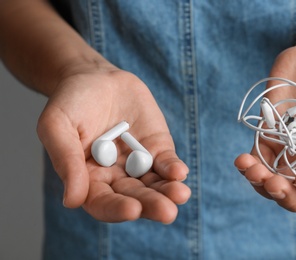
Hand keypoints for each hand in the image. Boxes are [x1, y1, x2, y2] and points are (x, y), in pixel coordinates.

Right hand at [37, 65, 189, 222]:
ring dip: (168, 192)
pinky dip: (173, 168)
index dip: (116, 208)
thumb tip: (72, 200)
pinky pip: (167, 162)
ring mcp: (139, 164)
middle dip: (151, 205)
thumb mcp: (58, 126)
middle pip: (134, 198)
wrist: (95, 78)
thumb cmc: (70, 103)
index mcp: (88, 180)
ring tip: (180, 194)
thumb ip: (65, 160)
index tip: (132, 209)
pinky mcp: (157, 148)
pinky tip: (179, 173)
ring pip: (155, 185)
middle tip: (167, 212)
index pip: (102, 202)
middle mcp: (116, 177)